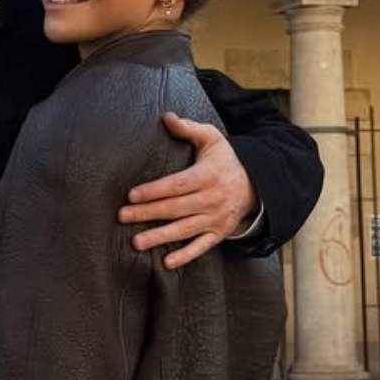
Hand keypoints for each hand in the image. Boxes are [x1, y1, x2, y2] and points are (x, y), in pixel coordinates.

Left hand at [117, 114, 259, 268]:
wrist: (256, 184)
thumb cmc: (225, 160)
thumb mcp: (212, 139)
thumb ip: (189, 128)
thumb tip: (166, 117)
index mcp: (208, 175)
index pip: (177, 185)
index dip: (154, 191)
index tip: (132, 195)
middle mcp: (212, 199)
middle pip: (175, 208)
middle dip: (147, 213)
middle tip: (123, 216)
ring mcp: (216, 219)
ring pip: (184, 230)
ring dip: (159, 237)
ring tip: (136, 242)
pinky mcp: (218, 233)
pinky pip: (201, 247)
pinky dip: (185, 256)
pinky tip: (166, 262)